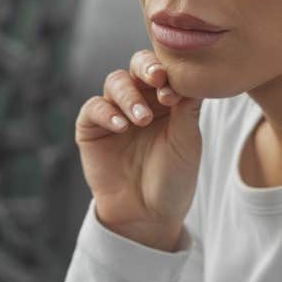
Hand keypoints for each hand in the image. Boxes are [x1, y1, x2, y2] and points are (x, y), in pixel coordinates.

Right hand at [75, 50, 202, 250]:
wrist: (148, 214)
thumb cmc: (173, 179)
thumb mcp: (187, 142)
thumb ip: (187, 108)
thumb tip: (191, 75)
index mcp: (167, 99)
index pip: (165, 70)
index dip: (168, 73)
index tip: (173, 93)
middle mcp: (141, 100)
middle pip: (137, 66)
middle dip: (146, 68)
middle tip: (156, 80)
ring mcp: (114, 111)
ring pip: (115, 82)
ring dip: (129, 95)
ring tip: (141, 119)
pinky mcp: (91, 127)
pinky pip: (94, 107)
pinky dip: (106, 112)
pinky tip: (121, 126)